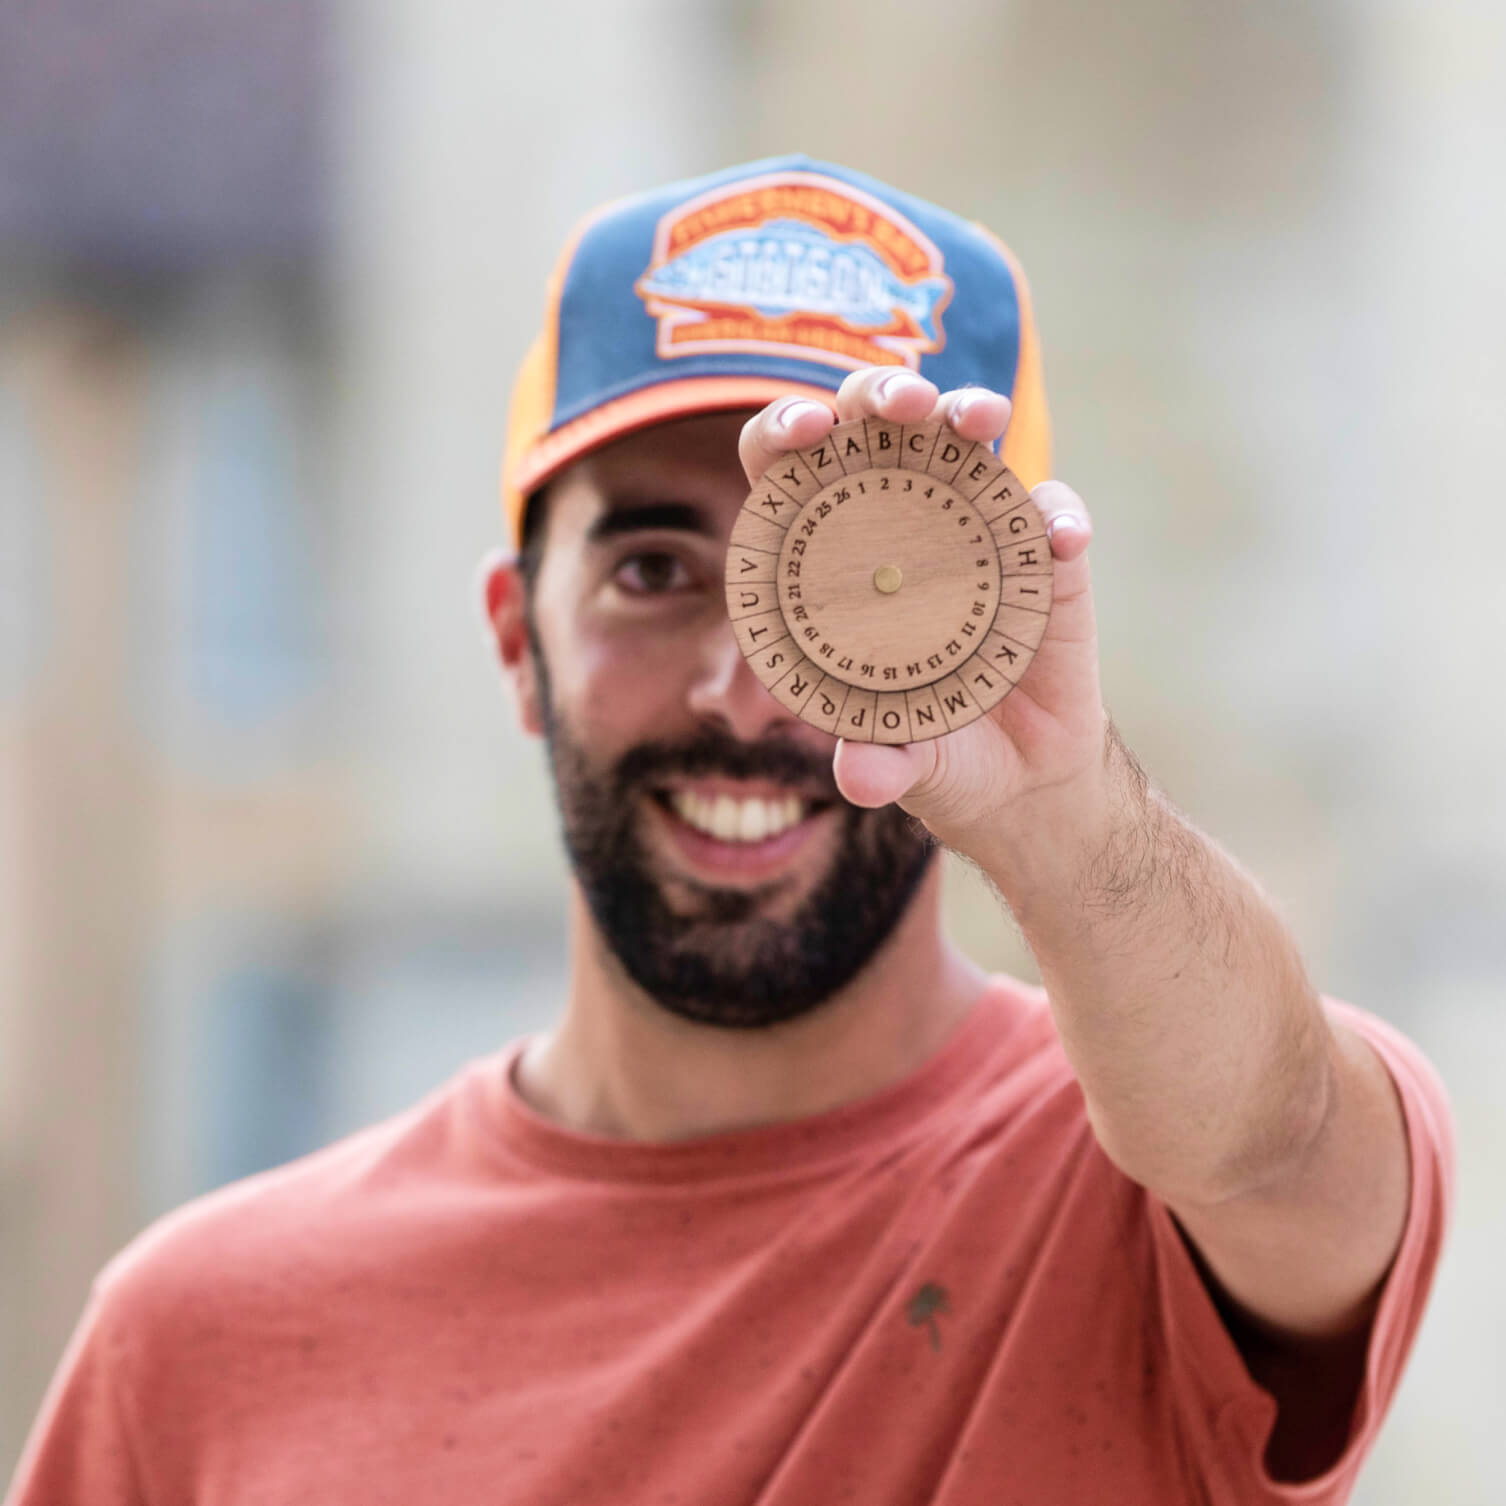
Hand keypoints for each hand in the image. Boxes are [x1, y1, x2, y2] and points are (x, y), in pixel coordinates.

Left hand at [738, 367, 1106, 863]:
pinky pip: (1050, 511)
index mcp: (828, 559)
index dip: (785, 436)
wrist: (1020, 777)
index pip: (789, 475)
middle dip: (880, 394)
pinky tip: (1061, 542)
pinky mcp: (1043, 553)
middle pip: (873, 428)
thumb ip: (879, 762)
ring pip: (962, 437)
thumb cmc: (933, 750)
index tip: (804, 432)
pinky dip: (1057, 515)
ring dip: (966, 410)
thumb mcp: (901, 764)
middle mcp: (894, 523)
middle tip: (901, 403)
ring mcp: (973, 527)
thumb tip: (864, 776)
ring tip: (976, 420)